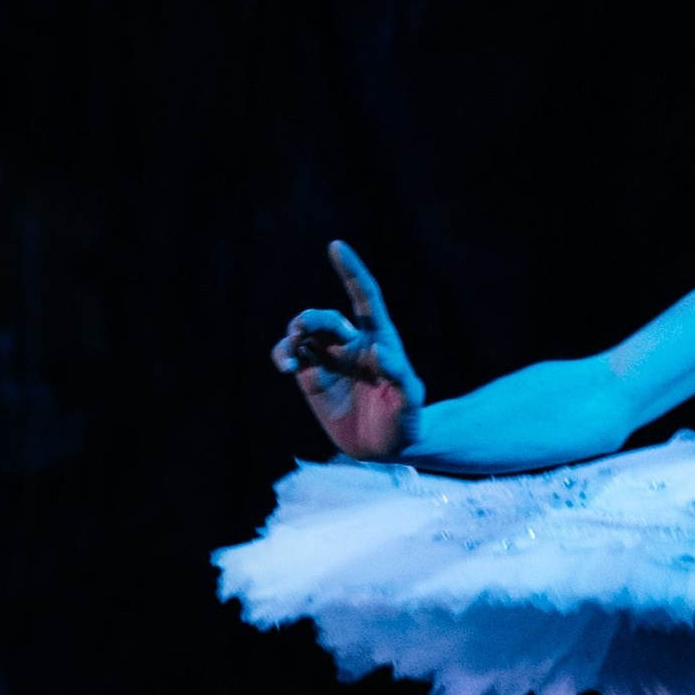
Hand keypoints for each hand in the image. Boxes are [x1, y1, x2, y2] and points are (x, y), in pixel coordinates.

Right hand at [272, 241, 425, 460]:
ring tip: (290, 356)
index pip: (365, 296)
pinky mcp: (311, 379)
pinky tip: (285, 365)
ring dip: (293, 335)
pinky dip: (283, 354)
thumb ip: (402, 378)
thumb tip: (381, 352)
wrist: (386, 447)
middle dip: (313, 320)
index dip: (351, 271)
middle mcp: (352, 344)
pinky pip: (291, 357)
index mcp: (380, 339)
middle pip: (327, 319)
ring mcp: (329, 360)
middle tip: (304, 333)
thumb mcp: (411, 402)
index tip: (336, 246)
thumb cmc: (406, 421)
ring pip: (304, 334)